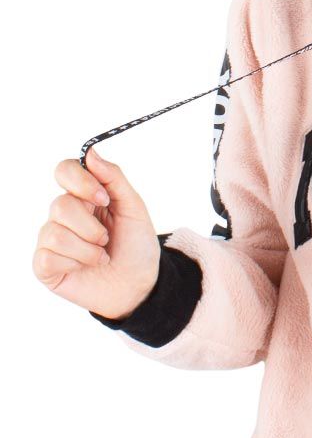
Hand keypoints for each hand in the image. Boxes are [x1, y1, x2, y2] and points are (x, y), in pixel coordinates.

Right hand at [32, 144, 160, 320]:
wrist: (140, 285)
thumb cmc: (136, 246)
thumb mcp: (133, 208)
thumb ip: (113, 178)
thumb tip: (90, 152)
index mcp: (83, 196)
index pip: (64, 170)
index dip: (80, 181)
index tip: (103, 198)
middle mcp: (63, 215)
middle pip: (60, 205)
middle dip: (91, 226)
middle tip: (107, 239)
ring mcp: (51, 240)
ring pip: (55, 233)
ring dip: (87, 249)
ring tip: (101, 256)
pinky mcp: (45, 265)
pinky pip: (48, 256)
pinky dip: (75, 262)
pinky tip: (85, 268)